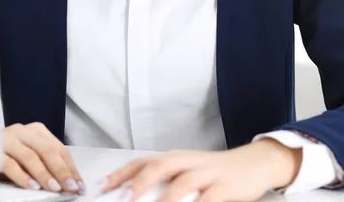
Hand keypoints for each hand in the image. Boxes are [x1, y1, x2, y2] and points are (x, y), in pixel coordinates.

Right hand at [2, 122, 84, 193]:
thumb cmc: (6, 153)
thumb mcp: (28, 155)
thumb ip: (44, 162)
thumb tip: (65, 180)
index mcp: (36, 131)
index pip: (58, 149)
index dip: (70, 167)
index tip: (78, 184)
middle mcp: (23, 132)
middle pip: (47, 151)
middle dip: (61, 171)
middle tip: (70, 187)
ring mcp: (8, 140)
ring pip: (31, 157)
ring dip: (44, 174)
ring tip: (54, 188)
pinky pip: (11, 165)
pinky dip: (23, 177)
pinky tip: (32, 187)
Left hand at [100, 139, 301, 201]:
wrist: (253, 164)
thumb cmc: (215, 171)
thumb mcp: (188, 172)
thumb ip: (166, 182)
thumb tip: (134, 195)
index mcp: (176, 158)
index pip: (143, 161)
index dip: (122, 173)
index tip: (103, 186)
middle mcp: (188, 162)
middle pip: (161, 165)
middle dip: (141, 180)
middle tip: (124, 197)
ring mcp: (207, 174)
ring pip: (183, 181)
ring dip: (166, 197)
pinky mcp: (225, 187)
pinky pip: (209, 199)